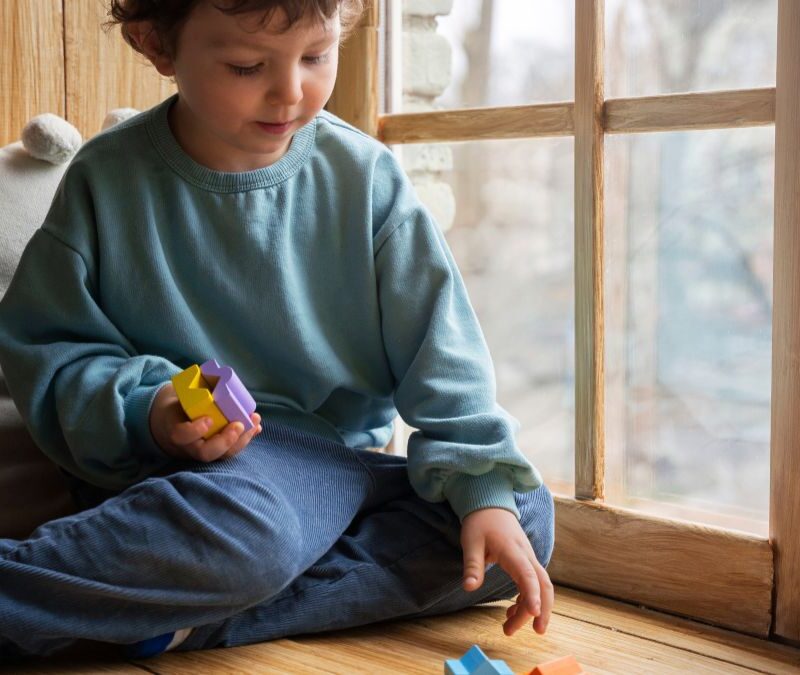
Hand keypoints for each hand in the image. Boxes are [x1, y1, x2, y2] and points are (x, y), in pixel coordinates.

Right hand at [149, 382, 261, 461]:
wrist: (174, 424)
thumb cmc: (179, 407)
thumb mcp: (179, 398)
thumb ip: (191, 388)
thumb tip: (212, 370)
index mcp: (176, 431)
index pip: (182, 436)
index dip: (195, 430)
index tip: (208, 419)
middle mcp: (190, 446)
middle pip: (206, 453)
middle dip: (226, 441)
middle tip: (238, 425)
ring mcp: (204, 451)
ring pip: (222, 454)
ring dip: (242, 439)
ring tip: (254, 421)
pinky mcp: (217, 451)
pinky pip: (232, 450)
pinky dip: (246, 438)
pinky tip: (256, 427)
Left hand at [461, 507, 552, 635]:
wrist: (490, 504)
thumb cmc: (480, 522)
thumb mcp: (470, 541)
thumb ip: (472, 565)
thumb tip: (468, 588)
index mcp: (513, 550)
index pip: (528, 575)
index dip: (532, 595)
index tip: (535, 614)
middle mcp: (526, 555)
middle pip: (543, 584)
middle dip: (542, 609)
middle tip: (535, 632)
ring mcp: (528, 558)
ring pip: (540, 586)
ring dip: (532, 608)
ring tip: (510, 627)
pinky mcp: (525, 561)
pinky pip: (532, 583)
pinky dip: (526, 599)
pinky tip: (511, 611)